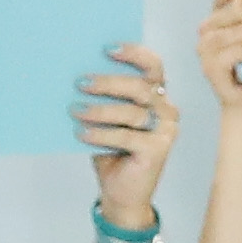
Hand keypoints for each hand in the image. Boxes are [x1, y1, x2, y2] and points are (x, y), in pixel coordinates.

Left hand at [74, 41, 179, 228]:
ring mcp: (166, 130)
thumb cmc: (112, 151)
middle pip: (140, 87)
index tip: (106, 49)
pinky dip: (101, 133)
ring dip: (100, 109)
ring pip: (133, 112)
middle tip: (80, 82)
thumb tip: (79, 74)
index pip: (153, 66)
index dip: (133, 53)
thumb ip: (103, 98)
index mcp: (156, 95)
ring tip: (75, 109)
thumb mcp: (106, 119)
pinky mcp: (158, 150)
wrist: (120, 193)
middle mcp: (166, 110)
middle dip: (108, 82)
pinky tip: (82, 132)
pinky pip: (127, 136)